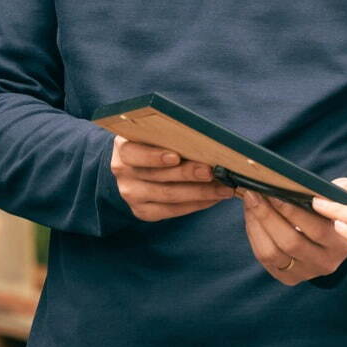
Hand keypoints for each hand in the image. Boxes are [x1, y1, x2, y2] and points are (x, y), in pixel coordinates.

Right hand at [109, 136, 233, 220]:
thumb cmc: (156, 143)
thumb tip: (206, 140)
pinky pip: (172, 211)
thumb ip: (172, 136)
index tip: (176, 157)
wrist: (138, 166)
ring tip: (223, 188)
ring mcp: (132, 194)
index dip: (155, 156)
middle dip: (188, 174)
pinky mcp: (143, 212)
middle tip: (211, 171)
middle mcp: (123, 172)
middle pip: (158, 176)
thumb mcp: (156, 134)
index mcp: (124, 148)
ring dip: (200, 192)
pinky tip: (213, 198)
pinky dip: (196, 204)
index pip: (134, 153)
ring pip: (169, 195)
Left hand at [239, 190, 346, 285]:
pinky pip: (264, 258)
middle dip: (268, 215)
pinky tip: (251, 215)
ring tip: (250, 201)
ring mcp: (306, 273)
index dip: (294, 211)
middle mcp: (325, 262)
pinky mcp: (288, 278)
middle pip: (290, 242)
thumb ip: (331, 192)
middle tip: (255, 192)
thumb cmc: (333, 214)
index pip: (317, 230)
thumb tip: (303, 182)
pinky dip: (254, 234)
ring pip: (272, 253)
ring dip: (257, 224)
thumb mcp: (340, 203)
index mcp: (341, 244)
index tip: (276, 191)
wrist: (335, 243)